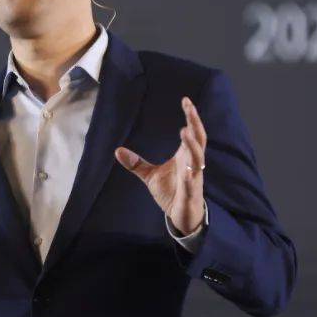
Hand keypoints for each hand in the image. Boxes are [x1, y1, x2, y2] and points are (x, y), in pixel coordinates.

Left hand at [114, 96, 205, 234]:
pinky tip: (188, 171)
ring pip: (198, 159)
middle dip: (195, 123)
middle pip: (199, 139)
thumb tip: (117, 150)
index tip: (186, 100)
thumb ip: (136, 163)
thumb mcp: (150, 176)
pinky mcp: (191, 193)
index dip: (191, 117)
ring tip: (184, 132)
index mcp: (185, 156)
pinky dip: (191, 177)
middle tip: (189, 107)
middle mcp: (193, 163)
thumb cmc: (172, 192)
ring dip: (192, 146)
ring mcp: (194, 178)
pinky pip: (192, 184)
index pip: (191, 132)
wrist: (182, 216)